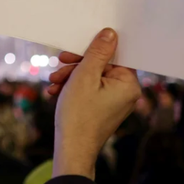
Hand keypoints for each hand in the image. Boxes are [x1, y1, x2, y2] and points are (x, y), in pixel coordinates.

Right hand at [48, 28, 140, 179]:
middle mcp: (126, 93)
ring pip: (92, 78)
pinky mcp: (104, 109)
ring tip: (54, 83)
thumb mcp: (85, 76)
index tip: (73, 52)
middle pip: (101, 66)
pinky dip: (74, 89)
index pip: (113, 56)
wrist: (71, 149)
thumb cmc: (79, 114)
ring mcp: (115, 102)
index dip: (92, 51)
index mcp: (128, 84)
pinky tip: (57, 92)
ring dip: (71, 78)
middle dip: (76, 67)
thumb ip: (98, 53)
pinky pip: (90, 91)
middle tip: (59, 67)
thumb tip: (110, 33)